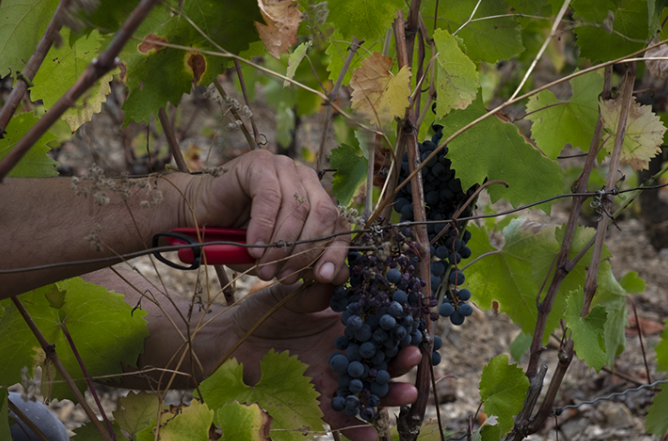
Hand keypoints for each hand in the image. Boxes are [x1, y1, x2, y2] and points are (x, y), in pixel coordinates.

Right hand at [181, 150, 349, 285]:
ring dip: (281, 244)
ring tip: (265, 267)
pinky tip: (253, 247)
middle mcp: (304, 178)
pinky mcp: (260, 163)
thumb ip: (306, 264)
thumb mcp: (278, 258)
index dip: (335, 251)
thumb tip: (336, 276)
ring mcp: (283, 166)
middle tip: (285, 276)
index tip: (323, 277)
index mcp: (316, 197)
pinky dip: (263, 227)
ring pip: (297, 208)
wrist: (200, 219)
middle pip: (323, 214)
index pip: (339, 223)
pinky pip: (269, 197)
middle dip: (306, 251)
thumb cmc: (241, 239)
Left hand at [228, 281, 420, 440]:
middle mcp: (342, 353)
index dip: (393, 326)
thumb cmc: (261, 312)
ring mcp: (331, 379)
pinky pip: (340, 419)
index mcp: (340, 325)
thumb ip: (317, 290)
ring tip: (407, 395)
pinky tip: (373, 437)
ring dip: (388, 396)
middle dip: (399, 361)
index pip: (374, 327)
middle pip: (378, 360)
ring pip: (367, 391)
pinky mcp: (316, 402)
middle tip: (414, 356)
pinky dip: (357, 431)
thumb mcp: (290, 294)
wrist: (231, 341)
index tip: (411, 323)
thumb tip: (343, 274)